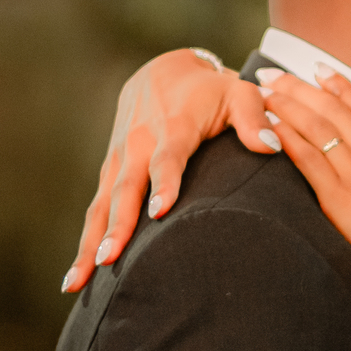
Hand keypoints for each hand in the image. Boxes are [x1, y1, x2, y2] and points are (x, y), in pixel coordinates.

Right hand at [61, 51, 274, 291]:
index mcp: (175, 125)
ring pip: (103, 202)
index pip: (168, 157)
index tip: (159, 211)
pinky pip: (97, 204)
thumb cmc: (212, 89)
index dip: (164, 182)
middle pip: (126, 188)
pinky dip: (88, 236)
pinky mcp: (111, 167)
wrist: (163, 70)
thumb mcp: (239, 93)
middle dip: (117, 225)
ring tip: (79, 279)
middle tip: (109, 260)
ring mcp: (121, 156)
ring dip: (91, 240)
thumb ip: (255, 118)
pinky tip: (81, 271)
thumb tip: (271, 146)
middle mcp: (140, 142)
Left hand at [258, 69, 350, 294]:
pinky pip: (310, 160)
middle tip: (277, 73)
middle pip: (337, 112)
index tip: (324, 72)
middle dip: (304, 88)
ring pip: (320, 127)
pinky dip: (289, 138)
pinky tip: (270, 125)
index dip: (345, 89)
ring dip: (289, 104)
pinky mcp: (342, 199)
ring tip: (265, 90)